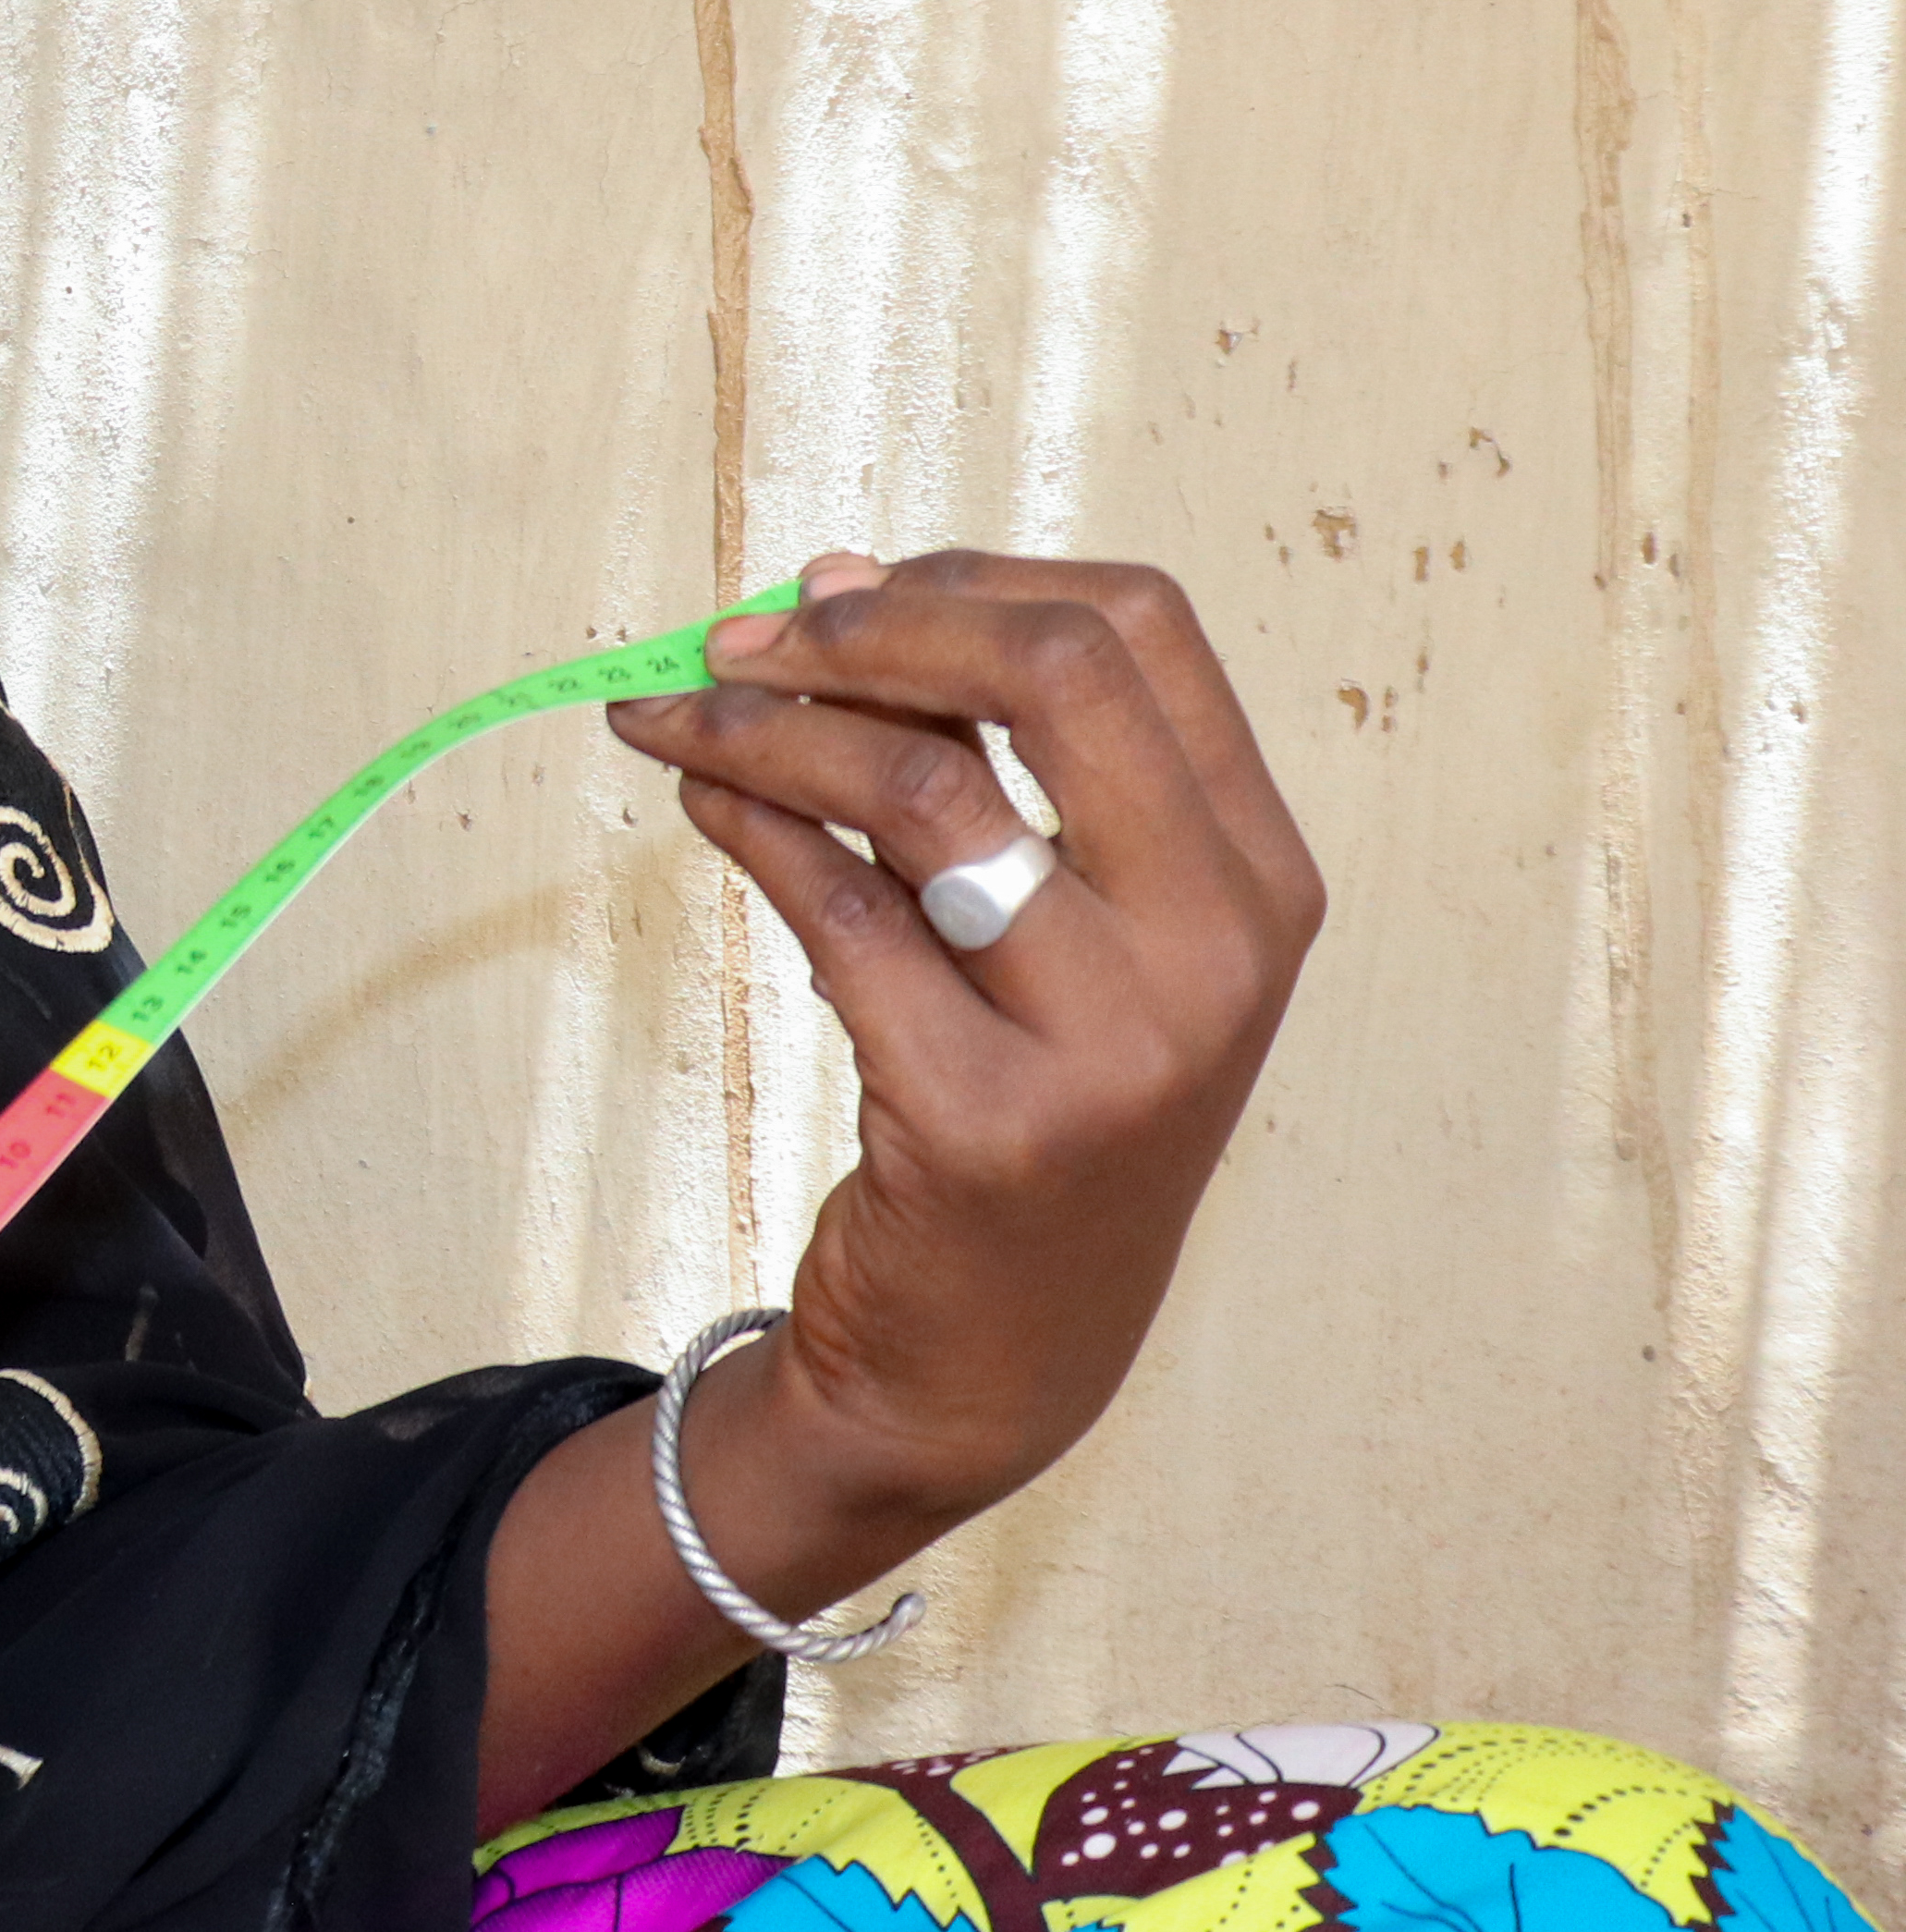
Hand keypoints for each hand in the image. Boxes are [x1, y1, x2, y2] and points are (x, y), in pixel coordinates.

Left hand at [608, 550, 1325, 1527]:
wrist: (999, 1357)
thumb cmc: (1029, 1103)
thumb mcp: (1061, 932)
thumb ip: (987, 767)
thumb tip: (837, 574)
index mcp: (1261, 876)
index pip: (1144, 631)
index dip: (973, 578)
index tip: (841, 586)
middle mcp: (1218, 950)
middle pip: (1057, 674)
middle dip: (871, 627)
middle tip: (740, 639)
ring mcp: (1115, 1043)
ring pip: (922, 786)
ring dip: (764, 725)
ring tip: (671, 715)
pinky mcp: (985, 1119)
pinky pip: (841, 914)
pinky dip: (749, 827)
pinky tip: (700, 801)